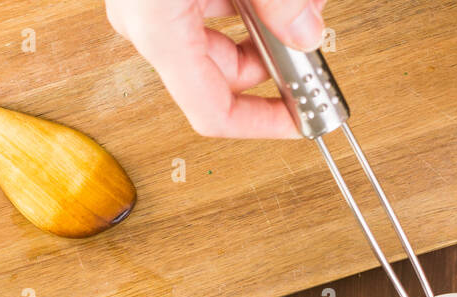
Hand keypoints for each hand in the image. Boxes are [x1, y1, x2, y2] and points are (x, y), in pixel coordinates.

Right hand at [105, 0, 325, 137]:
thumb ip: (274, 2)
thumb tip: (306, 34)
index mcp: (158, 30)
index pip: (213, 112)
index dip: (262, 124)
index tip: (300, 120)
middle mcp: (145, 22)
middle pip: (222, 71)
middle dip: (276, 57)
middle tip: (310, 45)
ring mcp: (147, 3)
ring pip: (217, 33)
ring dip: (265, 24)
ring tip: (301, 5)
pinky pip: (203, 6)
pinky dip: (244, 3)